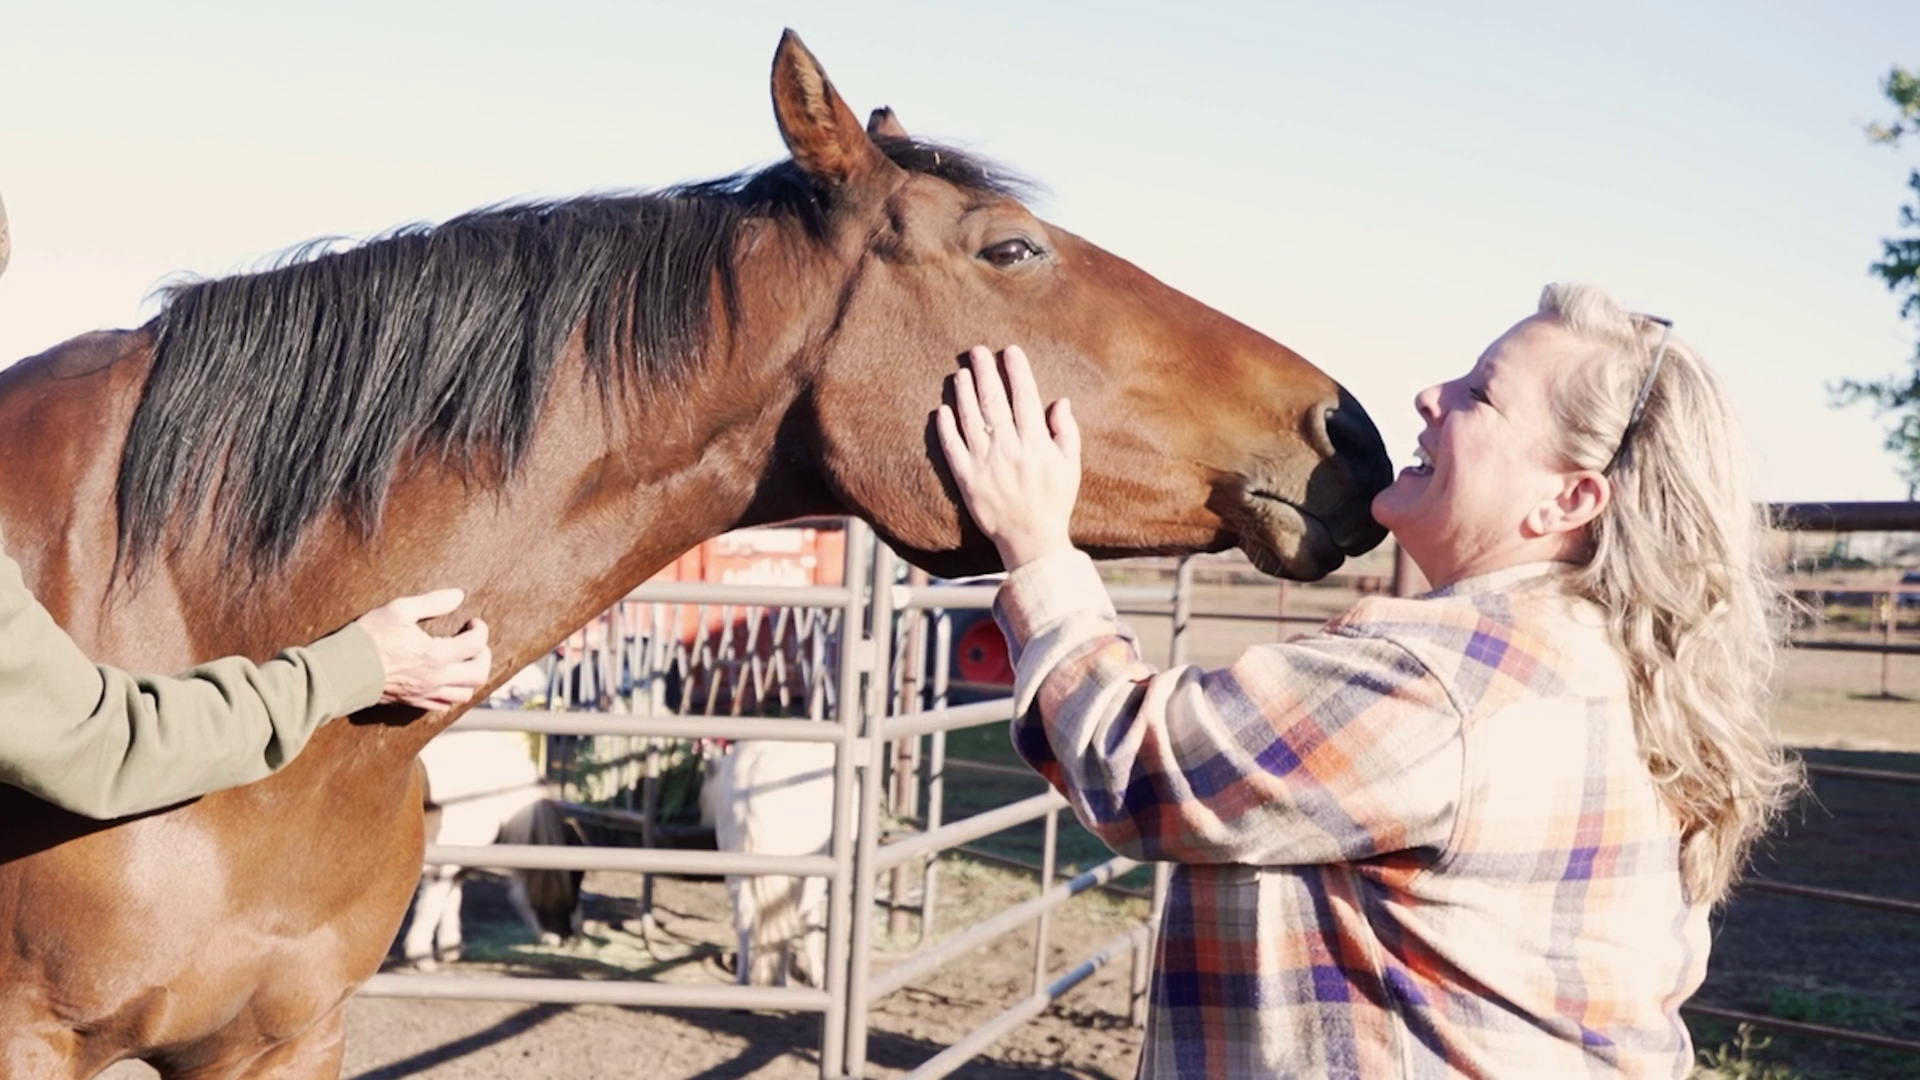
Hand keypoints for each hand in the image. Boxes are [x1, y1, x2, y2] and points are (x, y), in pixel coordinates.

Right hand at [355, 589, 491, 710]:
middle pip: (479, 674)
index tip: (472, 621)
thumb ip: (432, 602)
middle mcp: (436, 679)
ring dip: (470, 675)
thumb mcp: (399, 610)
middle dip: (483, 656)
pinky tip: (444, 676)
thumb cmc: (369, 637)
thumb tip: (458, 595)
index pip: (476, 645)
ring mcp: (426, 694)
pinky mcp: (415, 702)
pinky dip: (453, 690)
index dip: (480, 629)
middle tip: (473, 642)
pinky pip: (446, 704)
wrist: (342, 670)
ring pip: (465, 693)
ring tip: (461, 659)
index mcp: (436, 655)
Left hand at [935, 345, 1080, 570]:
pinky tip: (942, 410)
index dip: (1017, 371)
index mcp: (1035, 443)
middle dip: (986, 373)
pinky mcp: (966, 479)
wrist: (1031, 539)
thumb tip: (1060, 401)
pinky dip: (946, 428)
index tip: (1010, 351)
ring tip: (961, 373)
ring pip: (971, 420)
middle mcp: (1008, 449)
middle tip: (977, 351)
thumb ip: (1066, 432)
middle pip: (994, 402)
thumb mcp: (1071, 466)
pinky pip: (952, 448)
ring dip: (964, 394)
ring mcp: (985, 464)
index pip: (1025, 397)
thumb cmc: (1054, 501)